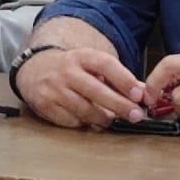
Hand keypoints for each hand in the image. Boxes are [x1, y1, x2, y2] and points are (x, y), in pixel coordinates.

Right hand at [15, 45, 145, 129]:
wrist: (35, 69)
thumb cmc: (72, 69)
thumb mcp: (93, 65)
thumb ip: (118, 77)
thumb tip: (144, 91)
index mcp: (82, 56)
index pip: (105, 65)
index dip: (124, 79)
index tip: (139, 94)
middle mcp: (67, 71)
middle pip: (97, 91)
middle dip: (120, 105)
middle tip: (136, 115)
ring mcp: (54, 88)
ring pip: (85, 110)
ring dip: (103, 118)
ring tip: (111, 119)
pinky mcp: (46, 104)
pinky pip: (72, 121)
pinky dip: (84, 123)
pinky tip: (89, 119)